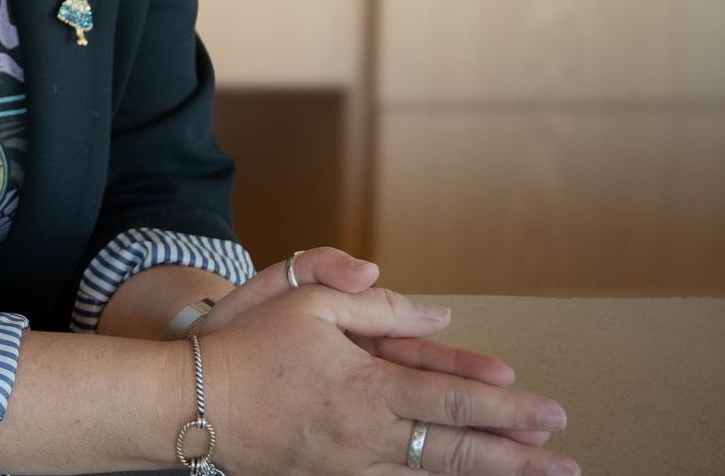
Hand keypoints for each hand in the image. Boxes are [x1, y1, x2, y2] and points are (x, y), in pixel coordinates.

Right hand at [196, 285, 573, 475]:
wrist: (194, 401)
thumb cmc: (249, 343)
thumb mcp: (307, 301)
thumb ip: (374, 304)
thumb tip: (436, 315)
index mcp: (367, 386)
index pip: (453, 401)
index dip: (506, 409)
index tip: (550, 412)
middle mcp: (368, 435)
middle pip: (458, 454)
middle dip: (518, 460)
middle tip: (566, 464)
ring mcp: (351, 467)